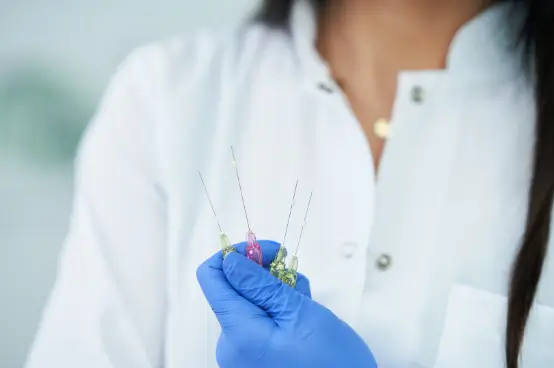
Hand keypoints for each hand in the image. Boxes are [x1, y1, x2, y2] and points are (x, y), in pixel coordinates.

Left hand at [197, 241, 377, 367]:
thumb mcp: (299, 314)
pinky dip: (279, 311)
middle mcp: (231, 343)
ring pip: (251, 303)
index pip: (212, 276)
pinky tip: (303, 317)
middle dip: (266, 275)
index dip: (236, 254)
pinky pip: (259, 321)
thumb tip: (229, 259)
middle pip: (235, 288)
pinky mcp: (256, 357)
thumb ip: (261, 284)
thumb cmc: (331, 361)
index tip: (267, 250)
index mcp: (237, 331)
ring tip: (306, 305)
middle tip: (299, 282)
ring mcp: (243, 353)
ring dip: (278, 292)